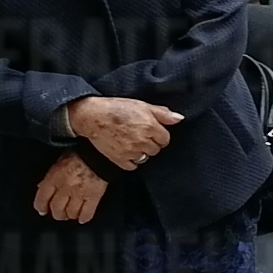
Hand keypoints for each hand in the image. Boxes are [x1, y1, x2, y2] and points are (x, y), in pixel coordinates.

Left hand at [33, 152, 108, 222]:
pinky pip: (87, 212)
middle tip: (58, 214)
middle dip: (57, 213)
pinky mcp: (94, 196)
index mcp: (54, 178)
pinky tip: (83, 218)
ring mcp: (80, 193)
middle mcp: (65, 187)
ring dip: (70, 215)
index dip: (41, 206)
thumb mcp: (59, 162)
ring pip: (71, 212)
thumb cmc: (80, 155)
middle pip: (57, 209)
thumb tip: (42, 186)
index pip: (42, 198)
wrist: (100, 153)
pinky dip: (84, 217)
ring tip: (71, 215)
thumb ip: (50, 176)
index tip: (42, 210)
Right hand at [64, 95, 179, 170]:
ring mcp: (131, 152)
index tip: (151, 132)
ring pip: (145, 158)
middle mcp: (143, 141)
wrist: (92, 116)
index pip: (165, 140)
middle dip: (151, 143)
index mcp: (151, 127)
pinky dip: (131, 161)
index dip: (159, 135)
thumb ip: (163, 114)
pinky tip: (125, 151)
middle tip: (140, 136)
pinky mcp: (119, 160)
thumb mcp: (143, 105)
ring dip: (141, 152)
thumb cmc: (117, 108)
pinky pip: (132, 166)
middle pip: (156, 150)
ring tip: (131, 142)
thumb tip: (180, 119)